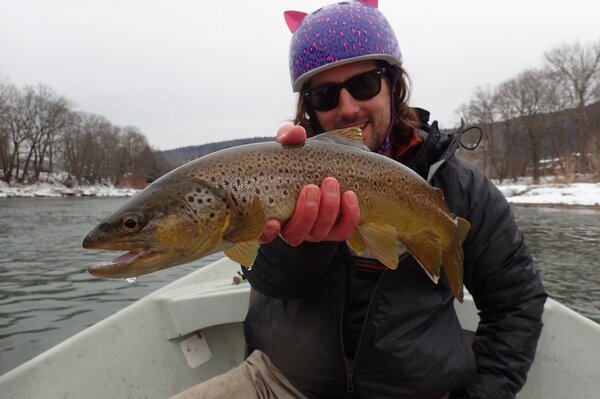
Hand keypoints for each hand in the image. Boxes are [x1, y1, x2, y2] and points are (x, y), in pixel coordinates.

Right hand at [259, 125, 359, 245]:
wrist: (327, 168)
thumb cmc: (299, 160)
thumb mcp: (291, 147)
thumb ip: (288, 138)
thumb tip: (295, 133)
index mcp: (274, 212)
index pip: (263, 234)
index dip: (265, 233)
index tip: (273, 221)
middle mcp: (292, 227)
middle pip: (296, 234)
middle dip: (306, 213)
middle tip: (312, 187)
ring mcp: (315, 230)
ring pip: (319, 233)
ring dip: (327, 210)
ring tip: (331, 182)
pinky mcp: (336, 228)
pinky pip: (343, 231)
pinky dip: (349, 216)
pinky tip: (350, 196)